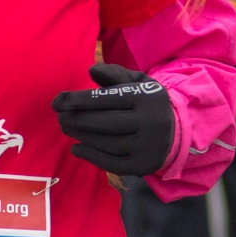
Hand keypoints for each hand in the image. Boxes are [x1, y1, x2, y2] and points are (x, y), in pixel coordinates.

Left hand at [52, 63, 173, 176]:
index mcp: (146, 97)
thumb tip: (91, 71)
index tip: (58, 101)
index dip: (79, 100)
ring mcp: (146, 146)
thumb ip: (115, 75)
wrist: (177, 132)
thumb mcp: (138, 82)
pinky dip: (91, 156)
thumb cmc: (148, 103)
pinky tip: (77, 148)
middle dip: (77, 119)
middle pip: (105, 122)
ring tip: (66, 128)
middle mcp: (148, 121)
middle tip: (59, 117)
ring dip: (81, 136)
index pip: (108, 98)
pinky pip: (112, 163)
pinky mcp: (142, 165)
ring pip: (107, 143)